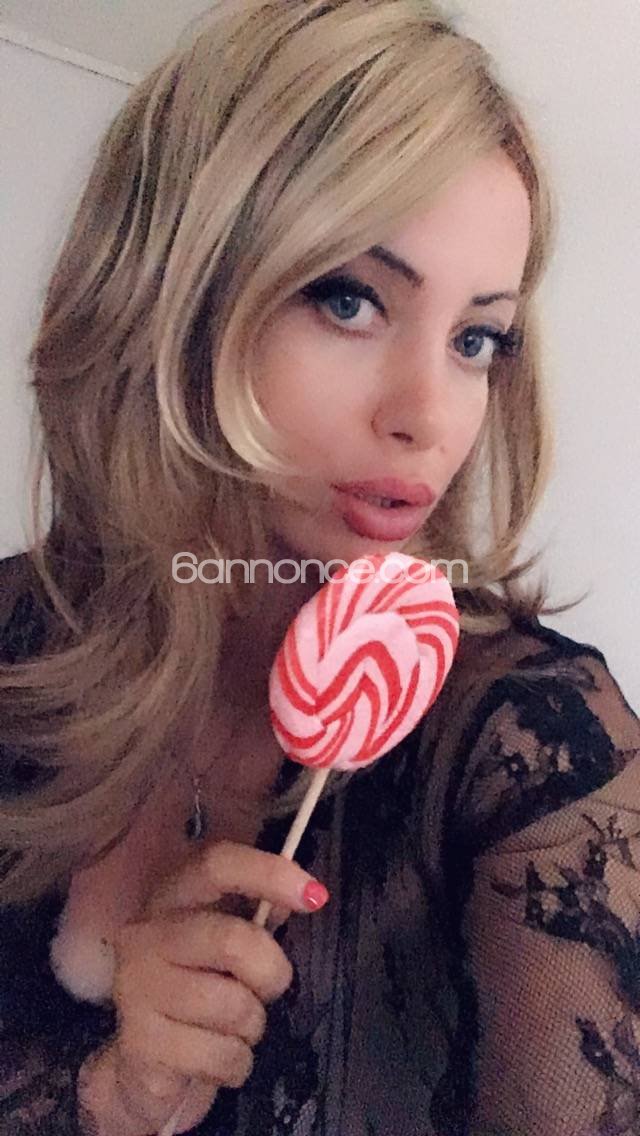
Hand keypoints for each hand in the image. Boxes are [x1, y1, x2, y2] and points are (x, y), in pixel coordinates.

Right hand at [85, 840, 328, 1133]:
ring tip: (232, 1029)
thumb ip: (260, 915)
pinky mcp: (139, 1046)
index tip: (315, 897)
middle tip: (268, 989)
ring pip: (233, 1007)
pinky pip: (222, 1056)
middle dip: (271, 973)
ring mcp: (136, 989)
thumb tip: (302, 894)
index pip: (217, 865)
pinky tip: (215, 1059)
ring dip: (251, 1028)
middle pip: (233, 941)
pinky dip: (236, 1065)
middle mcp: (145, 935)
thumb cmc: (197, 990)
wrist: (145, 1066)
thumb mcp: (227, 945)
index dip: (269, 872)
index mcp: (171, 897)